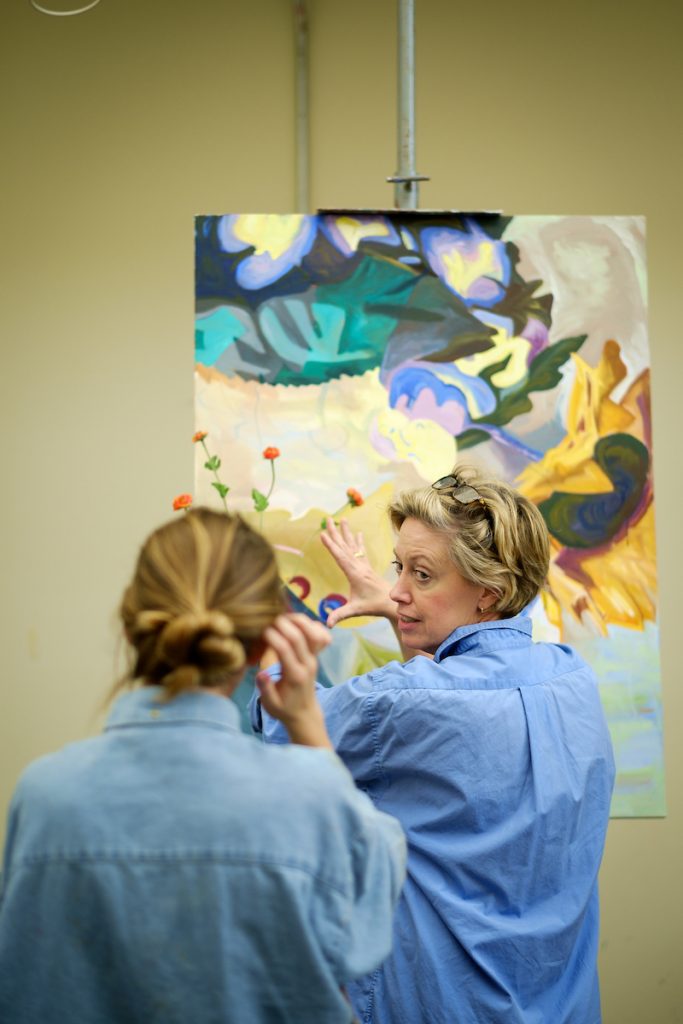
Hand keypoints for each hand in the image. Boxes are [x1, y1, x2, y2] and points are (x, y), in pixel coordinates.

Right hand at [256, 614, 332, 747]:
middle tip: (268, 618)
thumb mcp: (270, 705)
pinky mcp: (316, 655)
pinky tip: (295, 621)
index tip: (261, 631)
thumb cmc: (284, 709)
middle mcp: (307, 664)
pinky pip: (319, 635)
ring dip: (297, 620)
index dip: (273, 636)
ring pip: (312, 632)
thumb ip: (266, 689)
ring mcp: (314, 658)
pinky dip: (310, 624)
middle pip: (299, 637)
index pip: (285, 649)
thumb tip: (261, 674)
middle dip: (283, 624)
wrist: (305, 713)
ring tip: (281, 616)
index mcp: (294, 676)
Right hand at [320, 519, 395, 626]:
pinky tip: (358, 533)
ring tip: (342, 519)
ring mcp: (364, 565)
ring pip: (352, 545)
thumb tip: (327, 624)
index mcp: (354, 573)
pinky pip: (361, 551)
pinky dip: (358, 541)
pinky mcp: (367, 567)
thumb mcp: (355, 610)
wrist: (392, 603)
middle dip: (335, 532)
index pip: (340, 556)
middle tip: (327, 519)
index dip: (331, 545)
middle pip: (344, 546)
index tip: (323, 533)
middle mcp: (359, 566)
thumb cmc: (373, 606)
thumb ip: (340, 615)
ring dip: (346, 532)